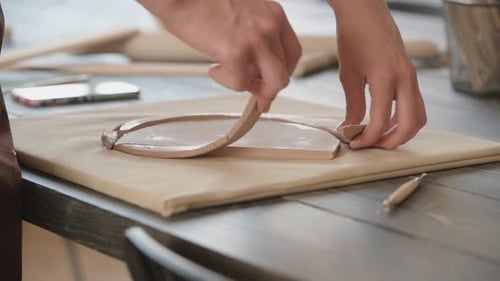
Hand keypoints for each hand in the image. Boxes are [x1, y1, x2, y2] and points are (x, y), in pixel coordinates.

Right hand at [138, 0, 301, 111]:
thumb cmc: (202, 1)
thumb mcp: (242, 12)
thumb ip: (254, 34)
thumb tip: (253, 65)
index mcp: (273, 13)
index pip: (292, 52)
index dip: (283, 72)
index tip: (271, 82)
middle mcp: (270, 26)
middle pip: (285, 71)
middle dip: (269, 88)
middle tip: (256, 96)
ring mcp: (256, 39)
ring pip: (273, 84)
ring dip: (254, 90)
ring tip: (232, 79)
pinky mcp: (236, 52)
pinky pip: (241, 84)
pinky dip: (227, 83)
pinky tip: (215, 69)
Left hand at [328, 0, 426, 148]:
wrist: (365, 11)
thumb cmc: (353, 37)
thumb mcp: (348, 74)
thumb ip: (352, 105)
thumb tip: (351, 128)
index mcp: (385, 78)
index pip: (380, 121)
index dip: (367, 139)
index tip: (354, 144)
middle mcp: (405, 78)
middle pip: (410, 124)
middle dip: (391, 141)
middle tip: (372, 147)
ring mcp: (411, 76)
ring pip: (418, 115)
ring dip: (402, 131)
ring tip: (380, 137)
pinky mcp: (411, 74)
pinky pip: (416, 103)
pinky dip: (404, 117)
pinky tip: (386, 120)